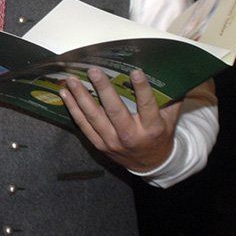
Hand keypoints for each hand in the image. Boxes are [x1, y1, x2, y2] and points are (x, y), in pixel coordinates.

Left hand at [61, 68, 178, 172]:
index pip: (147, 106)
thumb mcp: (170, 118)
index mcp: (152, 128)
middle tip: (93, 71)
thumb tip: (169, 71)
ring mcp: (112, 142)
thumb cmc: (160, 134)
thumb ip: (169, 97)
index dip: (141, 89)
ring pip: (94, 118)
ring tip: (72, 80)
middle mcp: (131, 136)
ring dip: (81, 97)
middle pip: (115, 111)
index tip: (135, 71)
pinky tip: (65, 94)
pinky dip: (73, 109)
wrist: (150, 164)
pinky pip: (84, 126)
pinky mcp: (100, 145)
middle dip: (103, 89)